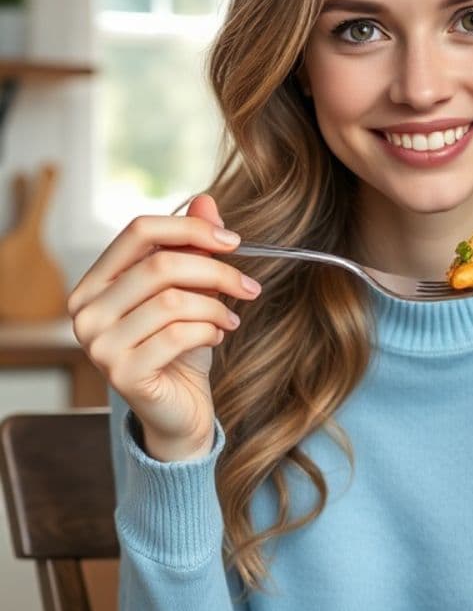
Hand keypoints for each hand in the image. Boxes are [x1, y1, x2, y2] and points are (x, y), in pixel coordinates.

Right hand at [67, 194, 260, 460]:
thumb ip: (191, 246)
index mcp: (94, 282)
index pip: (138, 232)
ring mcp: (99, 345)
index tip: (234, 241)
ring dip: (216, 307)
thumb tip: (206, 200)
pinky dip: (209, 331)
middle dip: (216, 271)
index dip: (190, 229)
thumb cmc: (179, 348)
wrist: (178, 410)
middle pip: (160, 266)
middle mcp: (86, 311)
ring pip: (173, 301)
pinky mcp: (122, 374)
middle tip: (249, 285)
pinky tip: (217, 337)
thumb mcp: (190, 291)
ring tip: (231, 318)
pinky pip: (178, 335)